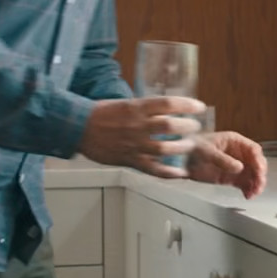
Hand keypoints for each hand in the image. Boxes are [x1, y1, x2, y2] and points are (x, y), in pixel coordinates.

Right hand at [78, 96, 201, 178]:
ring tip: (190, 145)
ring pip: (166, 148)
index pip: (168, 104)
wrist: (77, 127)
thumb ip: (144, 108)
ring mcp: (134, 144)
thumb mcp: (124, 103)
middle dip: (188, 126)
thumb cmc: (99, 113)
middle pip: (170, 126)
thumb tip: (165, 110)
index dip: (187, 105)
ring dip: (183, 147)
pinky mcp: (130, 159)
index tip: (199, 106)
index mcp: (136, 107)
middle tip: (194, 126)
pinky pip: (153, 169)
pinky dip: (169, 173)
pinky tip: (181, 174)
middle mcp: (137, 125)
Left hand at [186, 132, 268, 198]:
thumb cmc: (192, 148)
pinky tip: (248, 195)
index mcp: (235, 142)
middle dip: (259, 175)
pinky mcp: (231, 178)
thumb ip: (223, 160)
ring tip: (252, 193)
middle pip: (257, 164)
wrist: (179, 159)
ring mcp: (236, 167)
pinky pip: (244, 184)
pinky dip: (248, 190)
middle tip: (258, 185)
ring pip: (253, 176)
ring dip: (256, 185)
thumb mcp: (207, 151)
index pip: (254, 150)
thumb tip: (239, 168)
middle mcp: (239, 154)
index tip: (259, 170)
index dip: (259, 160)